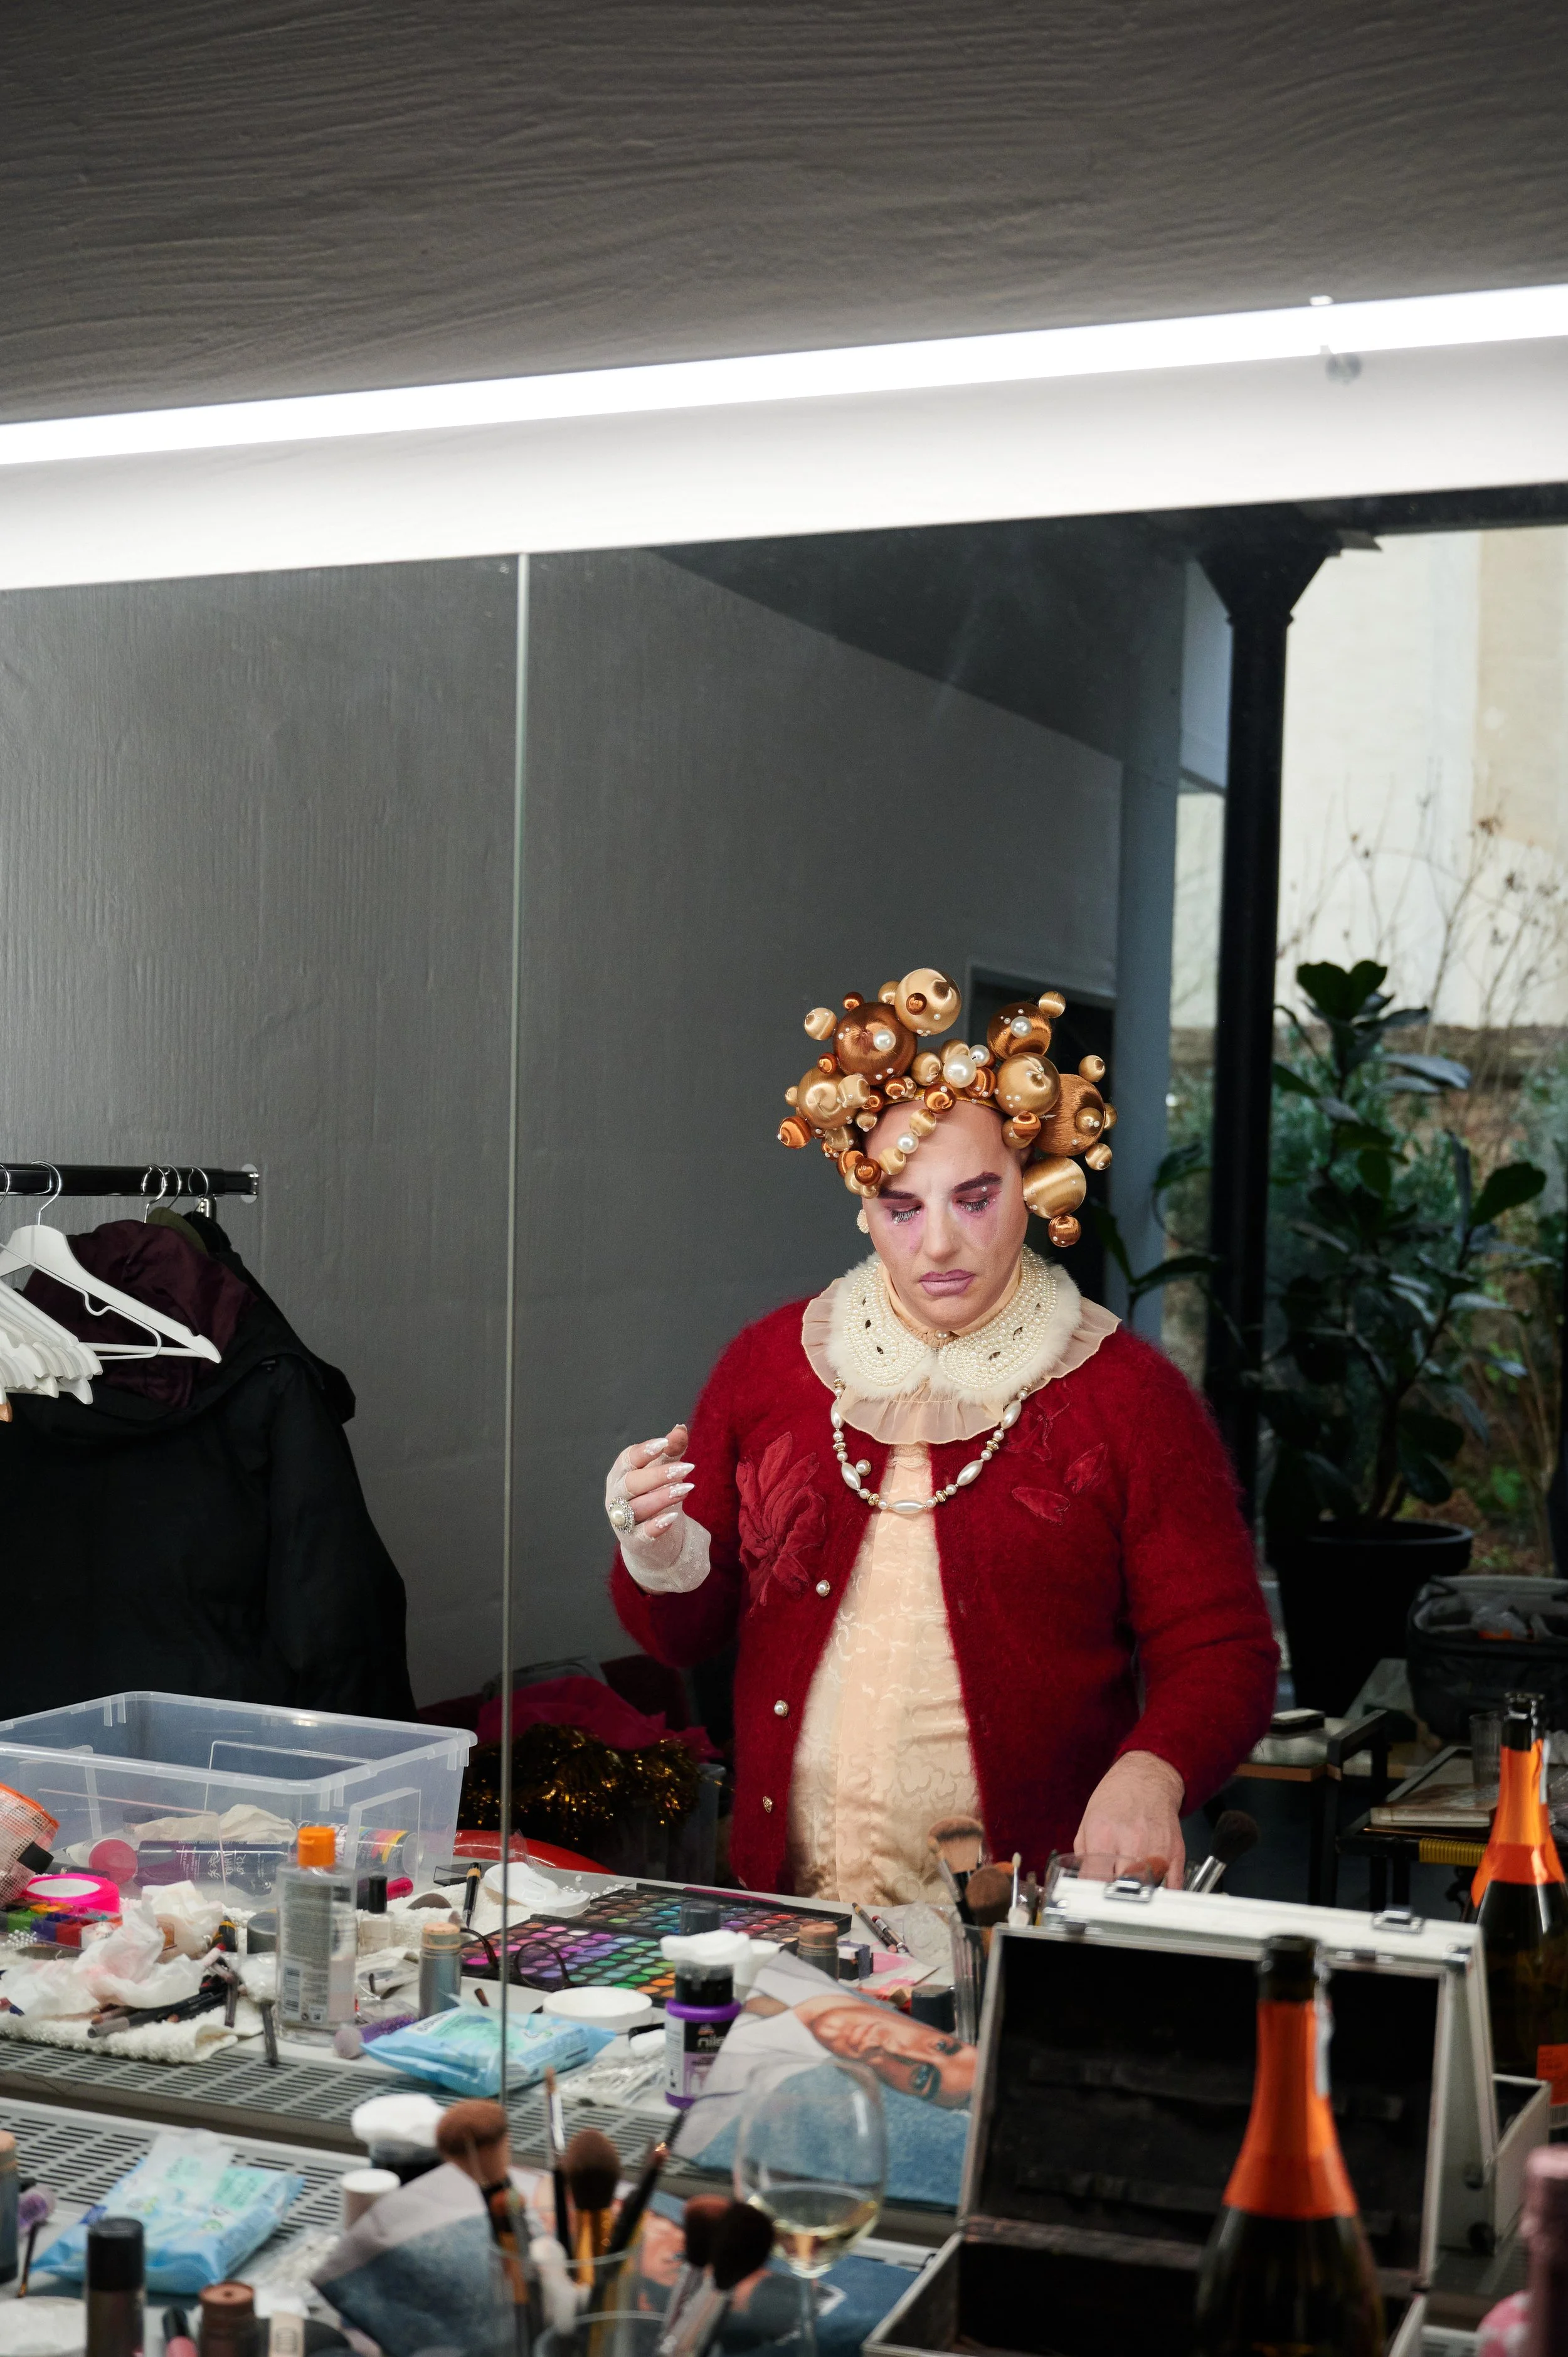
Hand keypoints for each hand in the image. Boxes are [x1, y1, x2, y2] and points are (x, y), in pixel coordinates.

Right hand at [605, 1424, 691, 1572]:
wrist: (652, 1539)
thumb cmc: (654, 1496)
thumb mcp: (663, 1472)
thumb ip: (671, 1451)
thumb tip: (680, 1428)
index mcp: (621, 1474)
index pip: (627, 1459)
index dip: (644, 1451)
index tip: (664, 1443)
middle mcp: (616, 1496)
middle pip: (631, 1483)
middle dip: (658, 1475)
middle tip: (688, 1468)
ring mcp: (622, 1520)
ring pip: (637, 1507)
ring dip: (661, 1497)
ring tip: (687, 1489)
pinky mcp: (633, 1541)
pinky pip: (640, 1535)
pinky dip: (655, 1526)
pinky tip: (673, 1518)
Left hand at [1072, 1750, 1185, 1888]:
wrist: (1147, 1778)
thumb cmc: (1117, 1797)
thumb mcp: (1088, 1820)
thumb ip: (1084, 1853)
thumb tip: (1082, 1882)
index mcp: (1104, 1835)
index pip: (1095, 1878)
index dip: (1091, 1893)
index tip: (1091, 1898)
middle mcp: (1131, 1842)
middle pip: (1121, 1887)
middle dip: (1114, 1896)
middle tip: (1111, 1896)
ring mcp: (1156, 1849)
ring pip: (1147, 1889)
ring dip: (1138, 1896)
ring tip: (1132, 1891)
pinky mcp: (1175, 1852)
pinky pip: (1172, 1886)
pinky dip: (1163, 1894)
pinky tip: (1153, 1891)